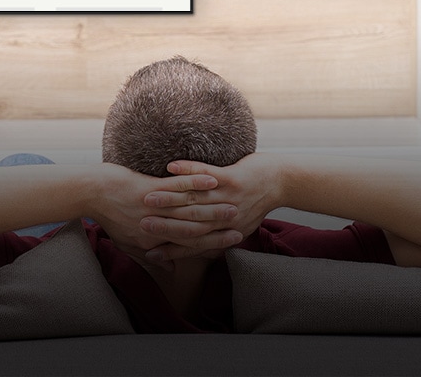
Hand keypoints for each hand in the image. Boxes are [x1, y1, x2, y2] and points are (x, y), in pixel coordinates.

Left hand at [86, 164, 234, 256]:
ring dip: (215, 204)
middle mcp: (157, 227)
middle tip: (242, 221)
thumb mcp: (128, 243)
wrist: (93, 194)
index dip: (216, 242)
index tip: (235, 238)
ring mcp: (155, 207)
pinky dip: (195, 182)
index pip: (192, 245)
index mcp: (154, 242)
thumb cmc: (110, 217)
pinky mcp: (151, 188)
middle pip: (196, 228)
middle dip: (222, 224)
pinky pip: (177, 185)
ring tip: (235, 202)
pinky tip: (212, 180)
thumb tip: (166, 269)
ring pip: (190, 207)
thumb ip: (150, 255)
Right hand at [141, 153, 284, 261]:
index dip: (170, 248)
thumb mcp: (239, 226)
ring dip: (169, 197)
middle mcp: (226, 218)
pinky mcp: (233, 178)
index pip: (193, 243)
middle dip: (162, 225)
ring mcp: (229, 197)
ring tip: (146, 197)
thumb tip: (201, 254)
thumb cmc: (256, 205)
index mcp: (226, 232)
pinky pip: (206, 172)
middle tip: (140, 225)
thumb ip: (216, 241)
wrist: (281, 183)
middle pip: (188, 224)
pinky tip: (170, 166)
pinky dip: (188, 169)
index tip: (149, 250)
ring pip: (193, 199)